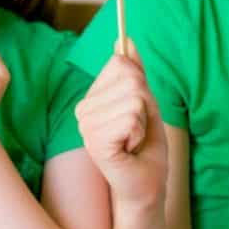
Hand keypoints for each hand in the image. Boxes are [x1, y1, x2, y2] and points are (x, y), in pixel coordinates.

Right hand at [75, 41, 167, 210]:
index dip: (140, 86)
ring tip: (133, 141)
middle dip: (145, 104)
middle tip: (137, 130)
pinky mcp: (96, 141)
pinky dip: (140, 133)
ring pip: (134, 98)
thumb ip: (135, 73)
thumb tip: (127, 40)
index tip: (137, 112)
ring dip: (143, 122)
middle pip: (130, 78)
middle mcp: (83, 110)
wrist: (146, 188)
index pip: (120, 64)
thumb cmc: (145, 149)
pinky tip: (129, 149)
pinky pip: (131, 117)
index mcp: (91, 98)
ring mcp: (86, 126)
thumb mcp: (145, 103)